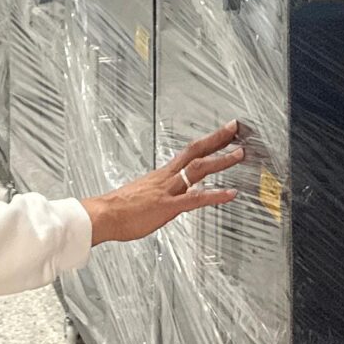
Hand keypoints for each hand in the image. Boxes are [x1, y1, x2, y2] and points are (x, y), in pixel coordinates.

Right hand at [82, 123, 243, 244]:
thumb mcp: (142, 195)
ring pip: (198, 169)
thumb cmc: (119, 209)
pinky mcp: (168, 206)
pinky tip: (231, 194)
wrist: (103, 215)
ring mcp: (168, 190)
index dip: (207, 142)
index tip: (222, 133)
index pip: (188, 152)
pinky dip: (216, 195)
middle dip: (217, 139)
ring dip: (221, 161)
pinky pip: (196, 199)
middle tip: (234, 128)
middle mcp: (167, 178)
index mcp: (161, 175)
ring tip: (239, 154)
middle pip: (195, 151)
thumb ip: (157, 193)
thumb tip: (164, 195)